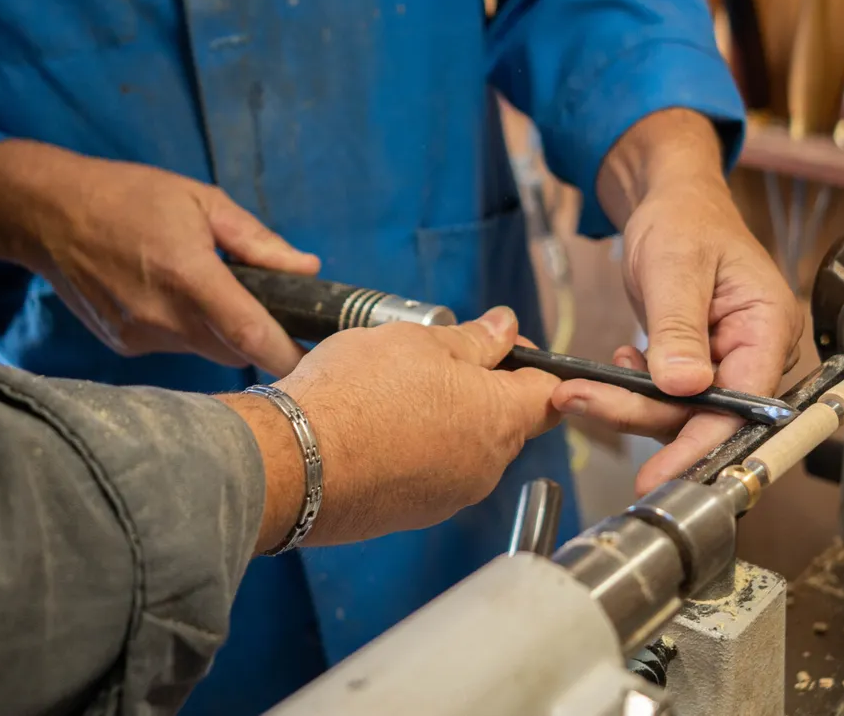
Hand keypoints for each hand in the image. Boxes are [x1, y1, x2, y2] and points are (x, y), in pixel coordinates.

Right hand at [0, 139, 319, 373]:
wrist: (47, 213)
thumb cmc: (129, 196)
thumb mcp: (201, 201)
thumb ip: (257, 241)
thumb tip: (306, 269)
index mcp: (189, 275)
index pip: (249, 334)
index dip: (286, 355)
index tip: (316, 363)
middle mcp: (162, 316)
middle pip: (233, 352)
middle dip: (256, 338)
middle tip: (269, 310)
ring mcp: (138, 336)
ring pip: (203, 351)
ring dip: (218, 331)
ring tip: (204, 288)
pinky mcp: (122, 345)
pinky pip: (172, 346)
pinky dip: (184, 329)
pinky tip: (167, 295)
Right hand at [223, 308, 560, 549]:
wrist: (294, 460)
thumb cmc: (356, 394)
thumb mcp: (419, 341)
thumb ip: (473, 339)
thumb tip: (505, 328)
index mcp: (500, 418)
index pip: (550, 395)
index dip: (532, 364)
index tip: (503, 346)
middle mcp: (485, 467)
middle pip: (505, 423)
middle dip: (480, 390)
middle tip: (433, 362)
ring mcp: (449, 497)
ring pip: (465, 449)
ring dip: (444, 421)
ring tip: (395, 393)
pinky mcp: (412, 515)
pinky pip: (430, 475)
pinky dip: (415, 451)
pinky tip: (378, 428)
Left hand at [555, 110, 801, 492]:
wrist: (672, 204)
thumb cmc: (685, 220)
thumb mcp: (676, 265)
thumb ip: (680, 328)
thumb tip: (684, 387)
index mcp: (768, 327)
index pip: (743, 406)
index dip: (701, 444)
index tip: (661, 476)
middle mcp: (757, 354)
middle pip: (708, 417)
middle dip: (642, 415)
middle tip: (580, 403)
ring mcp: (730, 364)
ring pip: (682, 414)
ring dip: (630, 405)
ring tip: (580, 387)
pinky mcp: (702, 369)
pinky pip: (669, 400)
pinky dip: (634, 392)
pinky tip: (616, 365)